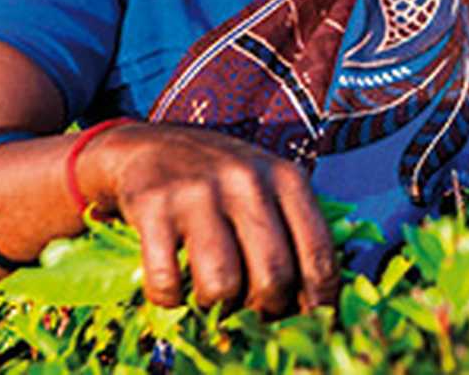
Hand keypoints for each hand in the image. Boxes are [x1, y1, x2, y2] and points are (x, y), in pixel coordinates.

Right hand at [84, 123, 339, 315]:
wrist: (149, 146)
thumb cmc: (221, 179)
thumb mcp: (268, 188)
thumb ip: (293, 234)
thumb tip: (314, 306)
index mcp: (287, 179)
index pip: (319, 252)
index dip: (319, 300)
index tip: (314, 322)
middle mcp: (248, 181)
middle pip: (273, 276)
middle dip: (267, 310)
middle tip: (254, 314)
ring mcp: (199, 192)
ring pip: (222, 284)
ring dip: (217, 308)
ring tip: (213, 300)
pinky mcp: (154, 207)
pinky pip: (167, 281)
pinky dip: (170, 299)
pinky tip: (173, 290)